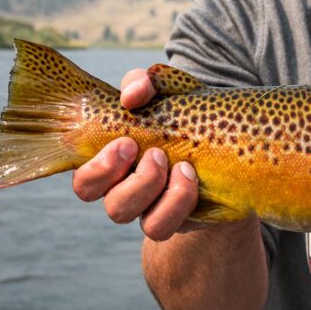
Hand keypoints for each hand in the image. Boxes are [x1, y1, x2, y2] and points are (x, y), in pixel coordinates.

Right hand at [71, 68, 201, 240]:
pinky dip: (175, 203)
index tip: (126, 141)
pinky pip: (159, 227)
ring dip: (148, 187)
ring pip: (123, 214)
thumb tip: (131, 96)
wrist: (226, 138)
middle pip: (96, 198)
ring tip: (180, 165)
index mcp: (111, 161)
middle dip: (116, 174)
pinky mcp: (173, 216)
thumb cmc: (182, 111)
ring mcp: (147, 205)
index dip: (96, 167)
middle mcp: (123, 187)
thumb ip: (143, 83)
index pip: (84, 178)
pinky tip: (191, 179)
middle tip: (153, 152)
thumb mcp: (164, 90)